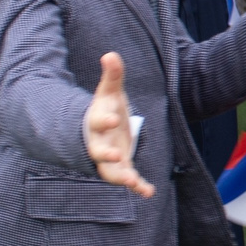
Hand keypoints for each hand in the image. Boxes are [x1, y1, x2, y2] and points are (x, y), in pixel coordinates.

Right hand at [83, 51, 153, 197]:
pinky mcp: (122, 168)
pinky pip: (128, 180)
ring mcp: (110, 159)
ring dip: (121, 178)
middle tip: (118, 155)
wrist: (101, 129)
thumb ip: (113, 75)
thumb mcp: (110, 91)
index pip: (98, 121)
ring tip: (133, 182)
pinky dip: (137, 187)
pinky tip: (149, 192)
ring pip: (111, 172)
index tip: (114, 118)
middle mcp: (99, 143)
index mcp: (96, 122)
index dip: (105, 120)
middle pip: (98, 152)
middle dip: (107, 154)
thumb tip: (111, 54)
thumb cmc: (106, 108)